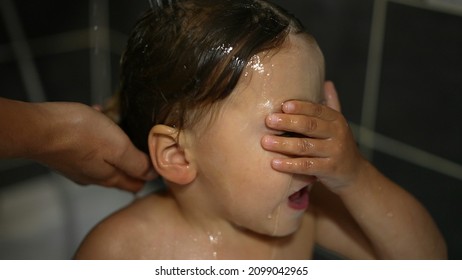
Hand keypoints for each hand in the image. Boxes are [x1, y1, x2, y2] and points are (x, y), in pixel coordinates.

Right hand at [33, 102, 155, 191]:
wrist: (37, 128)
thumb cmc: (79, 135)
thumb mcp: (118, 147)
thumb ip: (136, 163)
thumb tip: (152, 174)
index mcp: (108, 178)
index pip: (135, 185)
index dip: (149, 174)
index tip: (157, 159)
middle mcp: (93, 177)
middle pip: (120, 172)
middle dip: (132, 158)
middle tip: (139, 139)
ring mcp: (77, 166)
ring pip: (104, 157)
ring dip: (113, 142)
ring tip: (116, 122)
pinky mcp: (65, 154)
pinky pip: (88, 145)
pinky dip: (95, 133)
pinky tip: (96, 116)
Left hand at [261, 81, 365, 191]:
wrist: (354, 173)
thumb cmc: (337, 145)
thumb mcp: (336, 124)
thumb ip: (331, 104)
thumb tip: (326, 82)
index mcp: (336, 120)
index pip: (317, 109)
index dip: (300, 107)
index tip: (283, 105)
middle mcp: (337, 134)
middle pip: (310, 125)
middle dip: (288, 122)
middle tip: (268, 121)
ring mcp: (335, 152)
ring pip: (305, 146)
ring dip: (283, 144)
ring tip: (265, 142)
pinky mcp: (330, 170)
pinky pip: (307, 166)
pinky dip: (289, 165)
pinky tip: (274, 163)